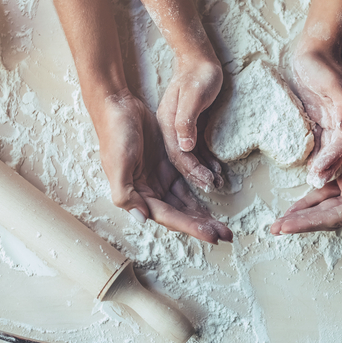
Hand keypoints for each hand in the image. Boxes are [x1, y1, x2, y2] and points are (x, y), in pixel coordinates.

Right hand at [96, 90, 232, 243]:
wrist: (118, 107)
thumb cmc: (115, 134)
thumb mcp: (117, 164)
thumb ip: (125, 194)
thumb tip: (142, 218)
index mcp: (137, 195)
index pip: (169, 217)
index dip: (191, 227)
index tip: (212, 236)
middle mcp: (149, 192)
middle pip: (180, 214)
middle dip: (202, 225)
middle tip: (226, 234)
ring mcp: (159, 179)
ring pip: (185, 203)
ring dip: (202, 214)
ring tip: (223, 225)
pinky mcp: (168, 165)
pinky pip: (187, 184)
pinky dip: (199, 193)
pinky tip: (213, 200)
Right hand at [156, 56, 224, 191]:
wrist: (198, 59)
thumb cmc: (197, 75)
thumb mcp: (192, 96)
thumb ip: (185, 121)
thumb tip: (185, 147)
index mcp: (167, 126)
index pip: (178, 155)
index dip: (191, 171)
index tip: (206, 185)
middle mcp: (171, 131)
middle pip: (182, 161)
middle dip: (196, 179)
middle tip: (213, 191)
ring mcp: (180, 129)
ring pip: (190, 158)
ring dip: (202, 172)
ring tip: (217, 183)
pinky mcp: (191, 127)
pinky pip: (197, 149)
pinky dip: (206, 161)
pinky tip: (215, 169)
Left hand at [270, 110, 341, 234]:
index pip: (334, 219)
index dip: (308, 224)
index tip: (285, 227)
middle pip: (325, 216)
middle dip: (300, 223)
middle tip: (274, 228)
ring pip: (323, 206)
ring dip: (303, 214)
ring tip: (281, 222)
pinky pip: (326, 191)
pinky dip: (311, 198)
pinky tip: (297, 204)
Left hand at [292, 47, 341, 188]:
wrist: (314, 50)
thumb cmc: (322, 65)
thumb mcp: (334, 83)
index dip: (332, 159)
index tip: (320, 173)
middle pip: (337, 150)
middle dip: (328, 168)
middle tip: (316, 183)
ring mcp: (333, 120)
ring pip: (329, 149)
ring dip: (322, 165)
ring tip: (313, 180)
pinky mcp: (322, 118)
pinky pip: (320, 141)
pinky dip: (316, 154)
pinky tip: (308, 166)